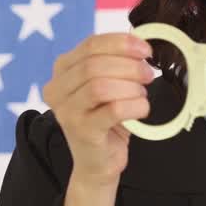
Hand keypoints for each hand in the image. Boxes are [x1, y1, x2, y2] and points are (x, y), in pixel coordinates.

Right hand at [42, 32, 155, 186]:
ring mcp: (66, 111)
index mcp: (62, 69)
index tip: (146, 50)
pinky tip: (142, 109)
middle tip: (148, 75)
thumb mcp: (106, 83)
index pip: (91, 44)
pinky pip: (113, 110)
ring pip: (100, 86)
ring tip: (142, 95)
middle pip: (94, 64)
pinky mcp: (82, 131)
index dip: (122, 43)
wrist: (97, 162)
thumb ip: (114, 62)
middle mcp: (57, 89)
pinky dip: (134, 105)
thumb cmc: (105, 119)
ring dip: (130, 87)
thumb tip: (140, 44)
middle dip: (129, 66)